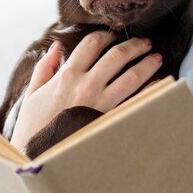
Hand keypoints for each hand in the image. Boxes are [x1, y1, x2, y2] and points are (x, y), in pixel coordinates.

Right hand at [10, 31, 162, 150]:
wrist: (38, 157)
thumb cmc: (33, 127)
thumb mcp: (32, 94)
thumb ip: (44, 68)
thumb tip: (55, 46)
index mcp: (67, 75)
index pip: (91, 44)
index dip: (105, 34)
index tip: (112, 35)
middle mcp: (86, 86)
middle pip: (117, 55)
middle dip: (134, 45)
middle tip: (145, 42)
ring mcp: (100, 104)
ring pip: (132, 77)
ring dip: (147, 64)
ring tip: (156, 57)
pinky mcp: (110, 121)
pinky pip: (136, 103)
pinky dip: (151, 91)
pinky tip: (160, 84)